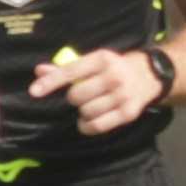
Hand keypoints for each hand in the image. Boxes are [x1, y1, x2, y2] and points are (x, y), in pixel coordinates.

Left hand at [28, 48, 163, 136]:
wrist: (150, 75)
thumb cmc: (114, 68)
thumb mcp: (93, 62)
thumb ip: (66, 68)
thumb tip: (39, 71)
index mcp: (101, 59)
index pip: (70, 72)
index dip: (51, 83)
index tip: (34, 91)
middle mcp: (113, 76)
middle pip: (76, 95)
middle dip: (74, 98)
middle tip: (83, 95)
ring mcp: (122, 95)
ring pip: (86, 112)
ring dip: (82, 112)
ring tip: (90, 106)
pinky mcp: (128, 113)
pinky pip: (97, 126)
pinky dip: (87, 126)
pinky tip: (89, 121)